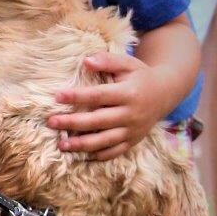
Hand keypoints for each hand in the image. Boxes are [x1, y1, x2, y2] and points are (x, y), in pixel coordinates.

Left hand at [46, 51, 179, 160]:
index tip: (57, 96)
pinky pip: (114, 152)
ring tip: (61, 145)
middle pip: (98, 121)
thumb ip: (108, 60)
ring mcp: (132, 130)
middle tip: (51, 122)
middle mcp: (131, 114)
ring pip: (104, 141)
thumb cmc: (140, 76)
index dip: (77, 96)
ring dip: (81, 144)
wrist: (166, 93)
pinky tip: (80, 155)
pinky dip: (98, 155)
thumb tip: (85, 61)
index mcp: (128, 93)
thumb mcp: (128, 63)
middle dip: (72, 123)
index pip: (98, 96)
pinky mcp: (133, 141)